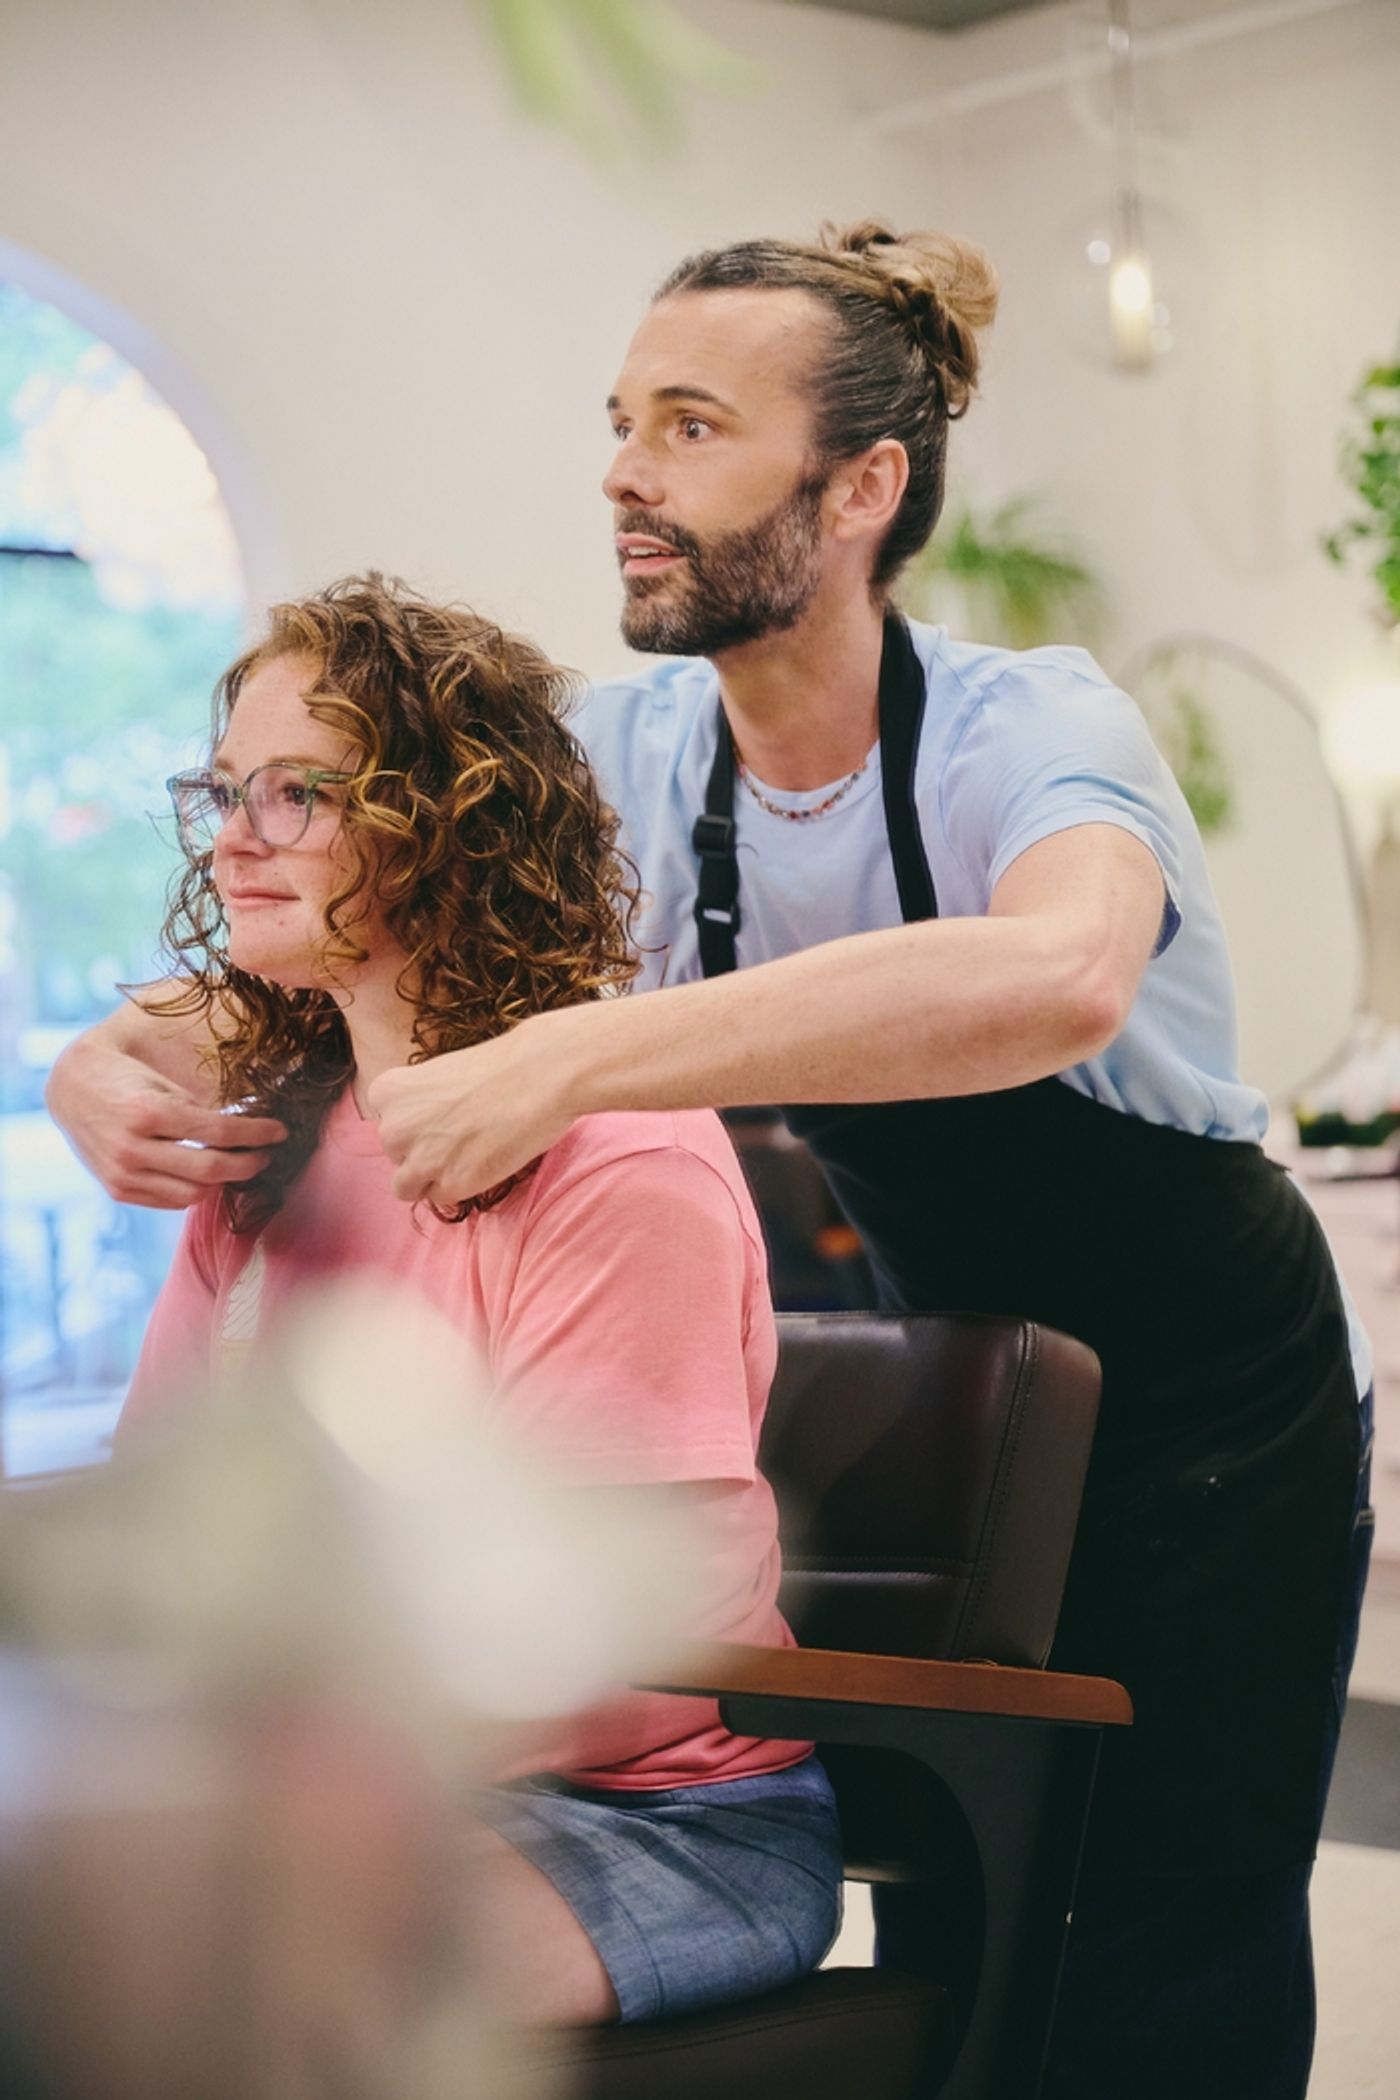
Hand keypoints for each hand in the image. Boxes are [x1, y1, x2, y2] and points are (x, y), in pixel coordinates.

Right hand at [46, 1043, 285, 1208]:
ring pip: (194, 1194)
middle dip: (249, 1164)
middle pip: (211, 1170)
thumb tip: (246, 1137)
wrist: (71, 1088)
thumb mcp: (163, 1084)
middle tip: (266, 1155)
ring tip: (239, 1165)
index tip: (280, 1131)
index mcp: (149, 1113)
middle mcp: (133, 1148)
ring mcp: (123, 1174)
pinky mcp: (117, 1189)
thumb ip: (199, 1113)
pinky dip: (196, 1191)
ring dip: (224, 1182)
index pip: (220, 1132)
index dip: (257, 1133)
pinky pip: (171, 1201)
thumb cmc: (127, 1078)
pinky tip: (207, 1175)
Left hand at [367, 1012, 582, 1204]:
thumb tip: (420, 1134)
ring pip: (407, 1186)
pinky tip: (485, 1159)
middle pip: (396, 1156)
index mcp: (386, 1092)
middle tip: (464, 1133)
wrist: (540, 1074)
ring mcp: (419, 1160)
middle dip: (424, 1151)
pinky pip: (441, 1197)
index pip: (388, 1124)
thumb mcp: (439, 1075)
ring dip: (433, 1176)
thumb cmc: (498, 1067)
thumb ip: (418, 1105)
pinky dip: (461, 1184)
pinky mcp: (450, 1185)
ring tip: (469, 1152)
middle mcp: (393, 1128)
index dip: (418, 1124)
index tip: (446, 1114)